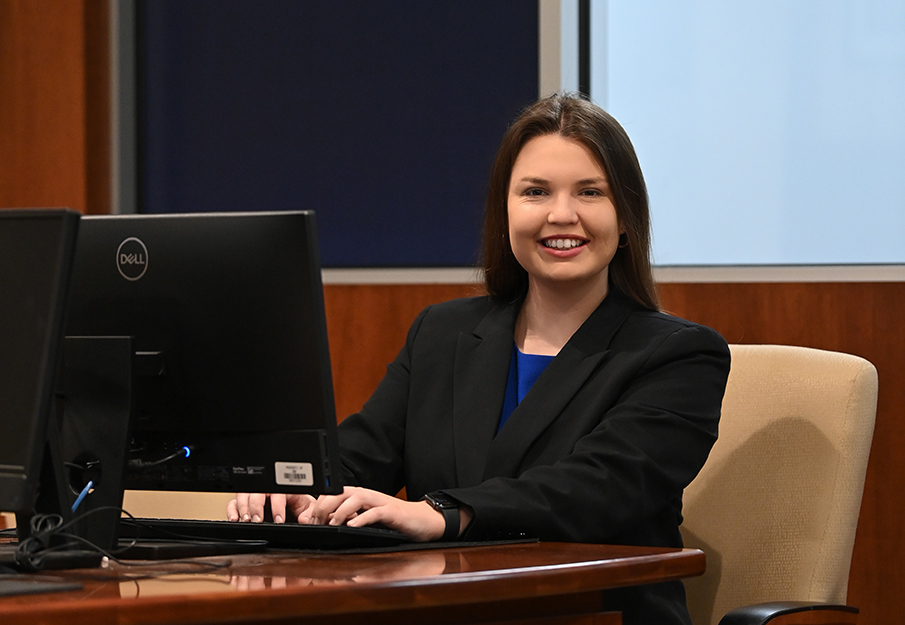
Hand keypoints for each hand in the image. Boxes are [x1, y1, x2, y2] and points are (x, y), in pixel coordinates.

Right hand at [227, 493, 315, 523]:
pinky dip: (232, 510)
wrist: (295, 514)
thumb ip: (308, 515)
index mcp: (284, 490)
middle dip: (256, 506)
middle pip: (257, 492)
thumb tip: (304, 520)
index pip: (278, 493)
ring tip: (246, 520)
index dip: (277, 506)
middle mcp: (267, 492)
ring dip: (243, 507)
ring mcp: (255, 498)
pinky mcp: (245, 506)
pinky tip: (235, 519)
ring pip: (243, 495)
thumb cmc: (300, 509)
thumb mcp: (308, 510)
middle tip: (258, 520)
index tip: (279, 519)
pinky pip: (233, 503)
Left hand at [300, 486, 452, 542]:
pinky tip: (352, 526)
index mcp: (358, 495)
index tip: (309, 521)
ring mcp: (380, 502)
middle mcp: (367, 495)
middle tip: (316, 523)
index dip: (318, 505)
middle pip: (340, 492)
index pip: (333, 493)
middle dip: (324, 506)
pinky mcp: (392, 512)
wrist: (420, 520)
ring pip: (355, 499)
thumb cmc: (392, 521)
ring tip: (331, 524)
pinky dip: (362, 518)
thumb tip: (321, 524)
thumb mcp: (365, 519)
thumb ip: (345, 519)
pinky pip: (375, 512)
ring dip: (340, 511)